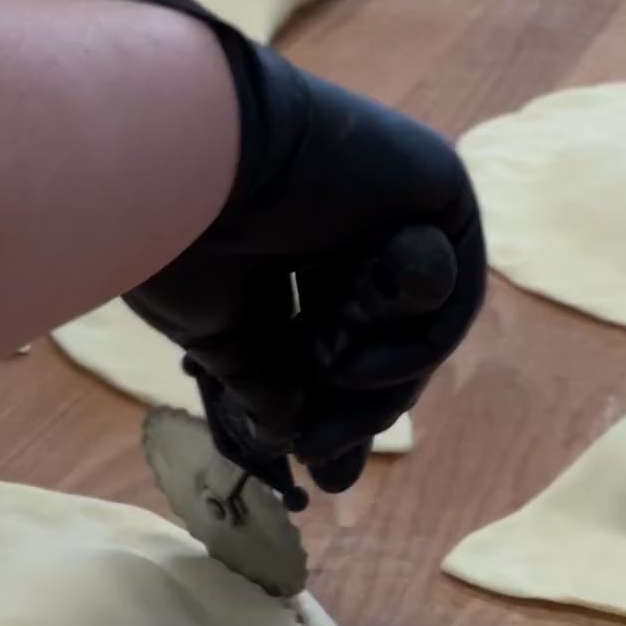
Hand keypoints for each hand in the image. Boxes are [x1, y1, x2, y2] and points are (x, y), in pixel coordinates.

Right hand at [112, 0, 485, 492]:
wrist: (180, 158)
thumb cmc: (175, 236)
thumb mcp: (222, 335)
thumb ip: (269, 387)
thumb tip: (298, 445)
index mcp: (289, 241)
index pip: (327, 339)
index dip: (324, 406)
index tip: (312, 466)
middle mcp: (345, 217)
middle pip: (375, 338)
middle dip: (356, 411)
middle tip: (327, 464)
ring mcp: (392, 200)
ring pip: (413, 324)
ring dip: (377, 388)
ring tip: (325, 422)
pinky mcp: (435, 183)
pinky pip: (449, 291)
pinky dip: (415, 345)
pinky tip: (357, 370)